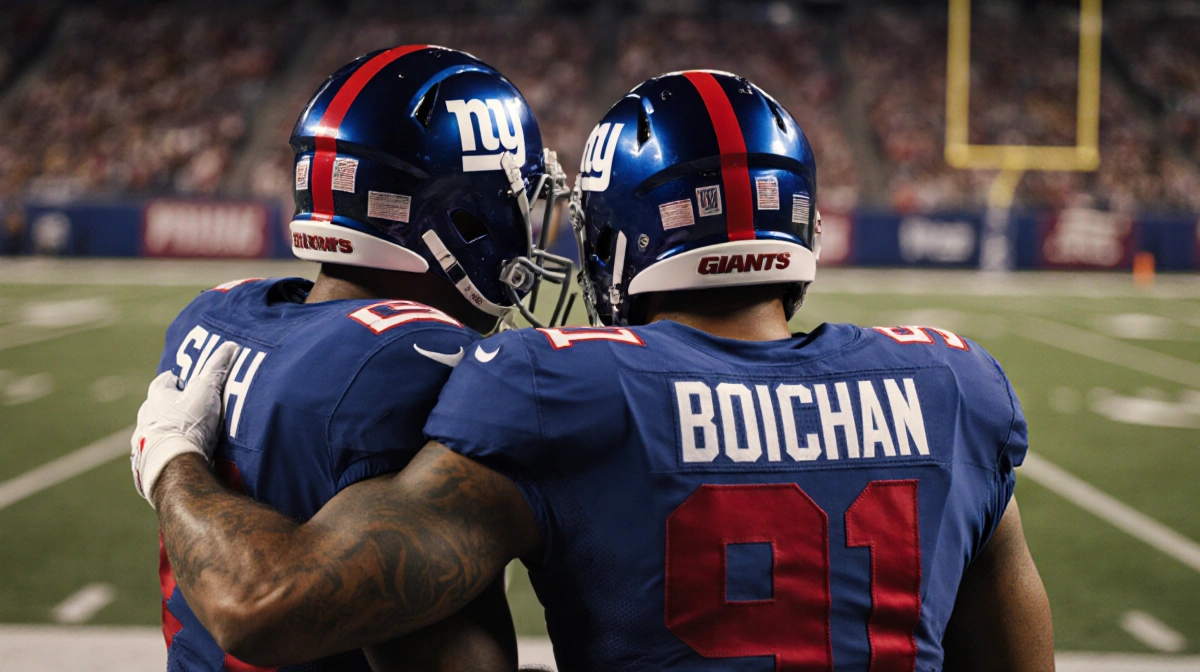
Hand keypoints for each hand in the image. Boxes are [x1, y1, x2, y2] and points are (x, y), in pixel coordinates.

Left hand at [131, 341, 238, 507]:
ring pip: (153, 430)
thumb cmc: (189, 424)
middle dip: (170, 407)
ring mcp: (142, 441)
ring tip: (184, 437)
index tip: (187, 383)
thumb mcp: (207, 391)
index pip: (164, 382)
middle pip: (156, 407)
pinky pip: (153, 454)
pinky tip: (177, 458)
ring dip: (165, 431)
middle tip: (189, 411)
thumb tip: (230, 345)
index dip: (176, 381)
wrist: (174, 465)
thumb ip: (217, 369)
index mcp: (157, 397)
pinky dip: (163, 453)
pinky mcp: (143, 463)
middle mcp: (145, 417)